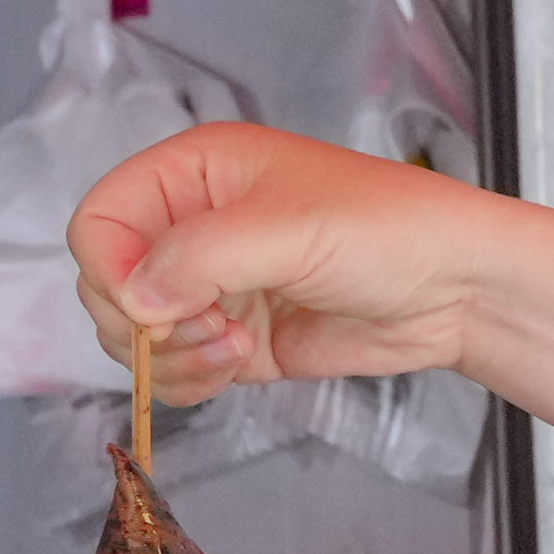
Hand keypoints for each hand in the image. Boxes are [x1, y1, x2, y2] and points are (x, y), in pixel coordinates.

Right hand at [69, 124, 490, 404]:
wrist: (452, 288)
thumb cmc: (386, 228)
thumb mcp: (286, 227)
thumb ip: (200, 257)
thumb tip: (137, 299)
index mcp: (193, 173)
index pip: (101, 221)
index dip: (110, 269)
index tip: (151, 304)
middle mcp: (192, 227)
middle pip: (107, 287)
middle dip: (145, 323)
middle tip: (207, 325)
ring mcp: (210, 288)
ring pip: (137, 339)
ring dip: (173, 358)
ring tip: (235, 346)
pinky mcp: (231, 340)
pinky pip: (176, 371)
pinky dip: (192, 381)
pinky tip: (240, 363)